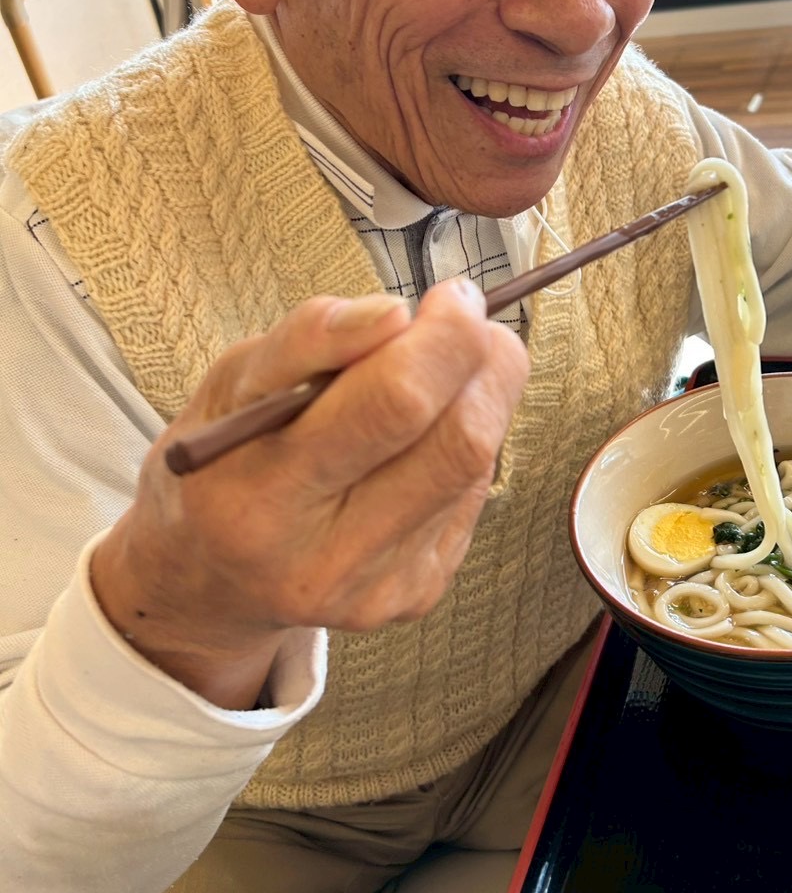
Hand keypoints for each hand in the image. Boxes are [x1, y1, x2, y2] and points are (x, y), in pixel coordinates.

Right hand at [90, 280, 529, 707]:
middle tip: (465, 317)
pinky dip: (464, 443)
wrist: (208, 578)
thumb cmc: (224, 456)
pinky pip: (471, 497)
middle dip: (483, 361)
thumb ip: (308, 340)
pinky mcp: (414, 596)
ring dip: (483, 394)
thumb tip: (397, 313)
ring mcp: (377, 588)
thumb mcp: (233, 383)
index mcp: (261, 501)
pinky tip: (422, 434)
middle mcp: (324, 561)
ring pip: (477, 467)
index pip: (391, 408)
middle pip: (456, 444)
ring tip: (447, 365)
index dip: (443, 339)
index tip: (449, 296)